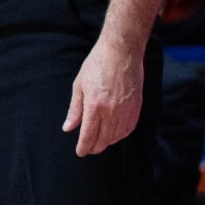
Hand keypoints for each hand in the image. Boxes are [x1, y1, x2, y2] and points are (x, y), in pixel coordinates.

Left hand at [63, 36, 142, 155]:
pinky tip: (114, 133)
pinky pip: (129, 128)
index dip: (83, 147)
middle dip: (94, 147)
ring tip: (99, 141)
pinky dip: (120, 135)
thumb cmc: (97, 65)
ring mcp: (126, 110)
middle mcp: (112, 111)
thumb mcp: (79, 86)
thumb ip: (75, 110)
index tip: (80, 152)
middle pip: (103, 140)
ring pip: (117, 137)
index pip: (88, 136)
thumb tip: (68, 128)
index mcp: (94, 106)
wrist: (121, 51)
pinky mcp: (136, 107)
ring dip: (107, 142)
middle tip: (88, 149)